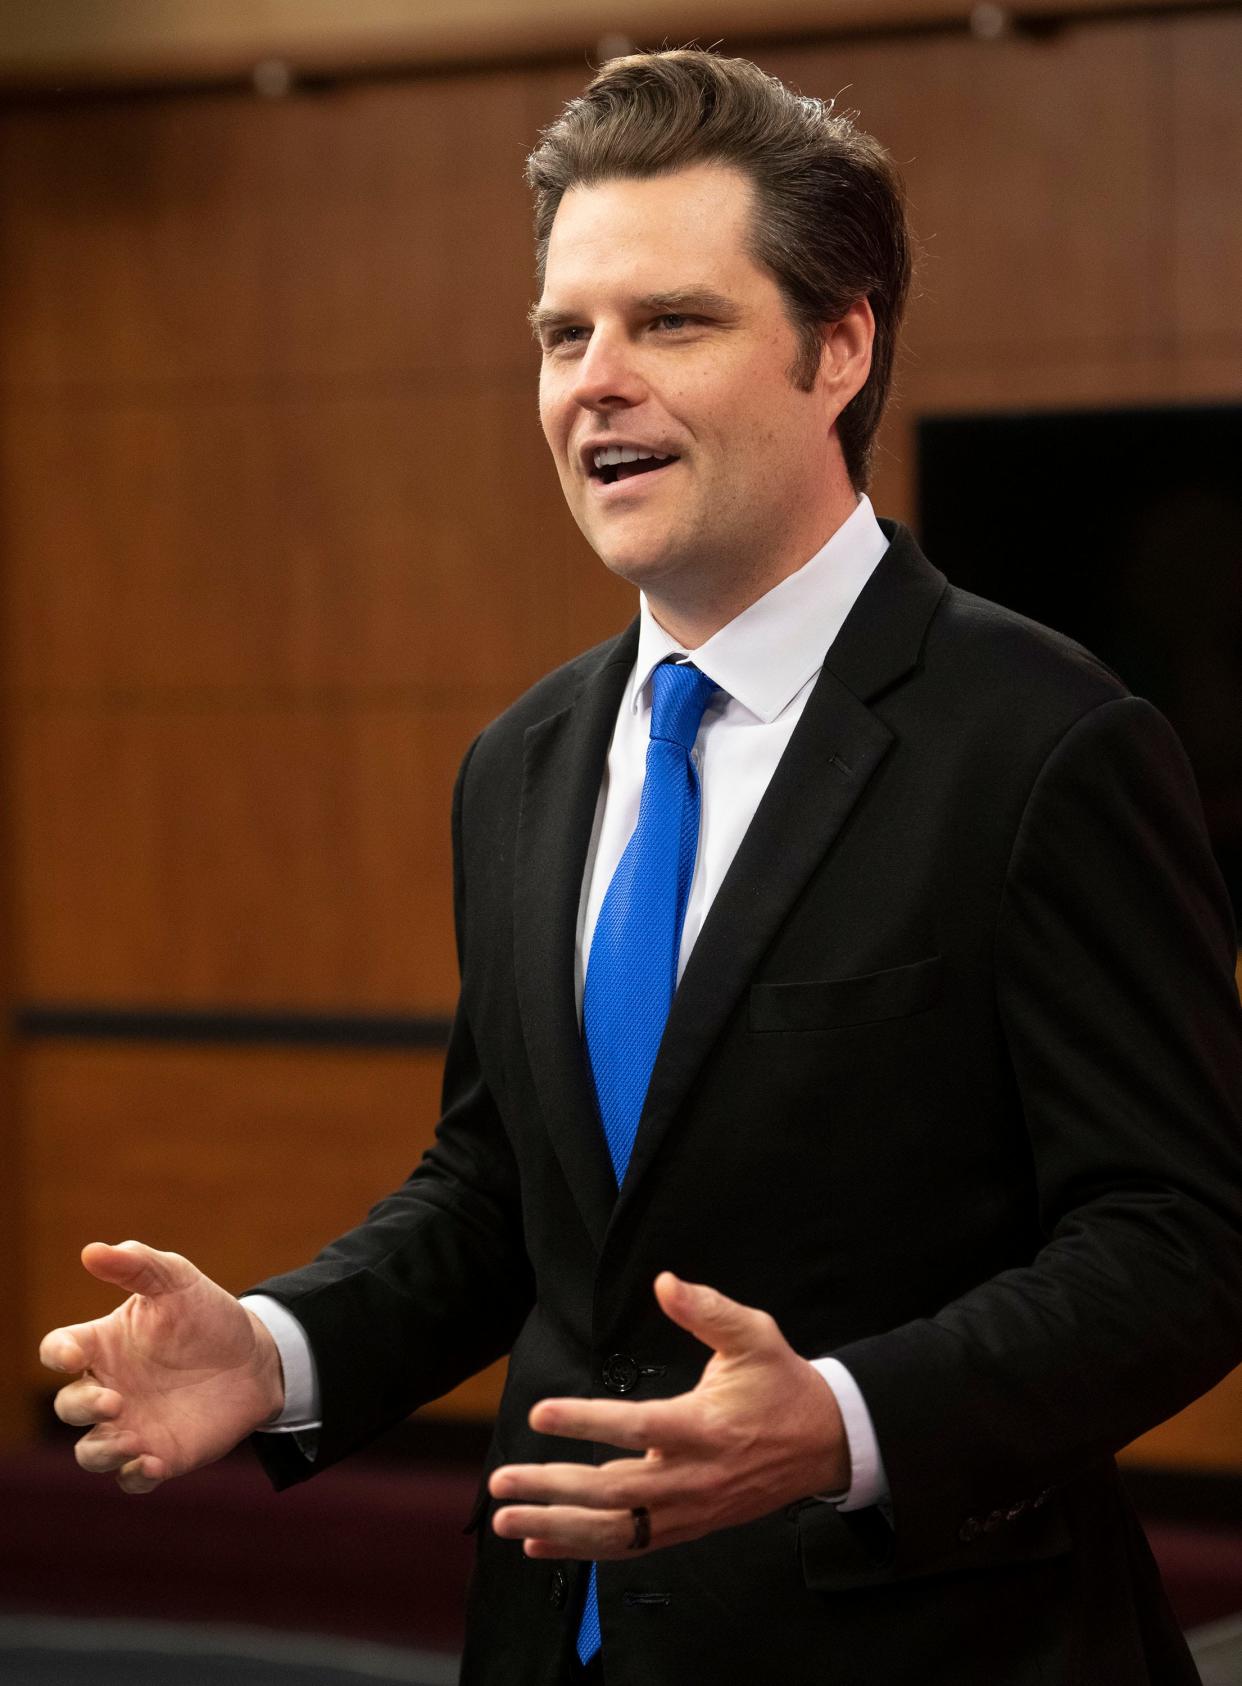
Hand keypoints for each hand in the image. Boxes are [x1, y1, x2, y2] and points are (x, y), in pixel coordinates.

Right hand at [39, 1240, 285, 1494]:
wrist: (255, 1358)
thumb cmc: (207, 1315)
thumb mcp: (177, 1280)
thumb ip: (137, 1264)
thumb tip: (92, 1251)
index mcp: (103, 1345)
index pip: (58, 1350)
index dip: (57, 1353)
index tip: (75, 1354)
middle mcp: (108, 1388)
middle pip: (68, 1407)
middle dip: (82, 1407)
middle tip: (116, 1401)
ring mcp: (130, 1426)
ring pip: (91, 1452)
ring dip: (102, 1451)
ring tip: (132, 1440)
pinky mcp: (158, 1455)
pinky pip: (130, 1478)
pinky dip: (134, 1475)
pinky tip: (152, 1463)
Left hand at [489, 1271, 848, 1558]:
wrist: (825, 1442)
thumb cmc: (782, 1385)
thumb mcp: (754, 1335)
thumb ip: (706, 1309)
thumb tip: (665, 1283)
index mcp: (705, 1428)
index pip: (637, 1428)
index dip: (586, 1421)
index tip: (540, 1413)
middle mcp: (692, 1477)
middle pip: (612, 1491)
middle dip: (552, 1488)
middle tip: (502, 1480)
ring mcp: (689, 1510)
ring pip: (614, 1530)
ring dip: (556, 1528)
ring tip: (506, 1520)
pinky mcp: (688, 1527)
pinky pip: (629, 1545)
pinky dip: (583, 1548)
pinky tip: (541, 1543)